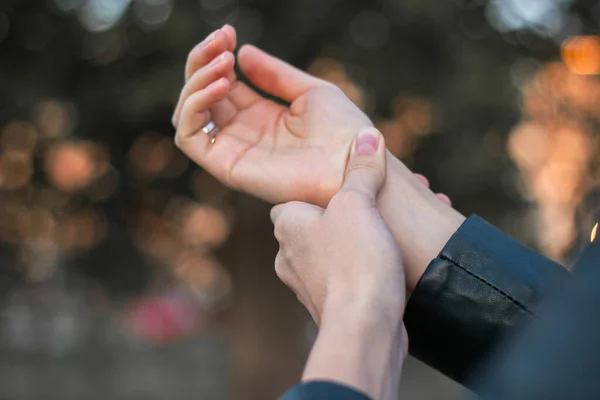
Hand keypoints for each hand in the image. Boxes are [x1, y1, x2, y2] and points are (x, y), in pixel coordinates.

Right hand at [173, 25, 371, 206]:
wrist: (355, 163)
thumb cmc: (343, 130)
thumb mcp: (309, 91)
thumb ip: (275, 74)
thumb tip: (242, 52)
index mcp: (260, 116)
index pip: (221, 83)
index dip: (217, 55)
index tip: (228, 33)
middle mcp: (242, 133)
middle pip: (199, 95)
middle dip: (202, 61)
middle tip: (220, 40)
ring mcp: (233, 151)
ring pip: (189, 114)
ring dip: (196, 81)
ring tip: (223, 62)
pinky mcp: (228, 167)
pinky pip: (189, 138)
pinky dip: (195, 106)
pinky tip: (221, 84)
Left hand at [271, 128, 405, 399]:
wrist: (365, 328)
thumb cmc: (355, 261)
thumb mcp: (359, 202)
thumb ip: (362, 168)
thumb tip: (368, 136)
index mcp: (287, 226)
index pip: (295, 199)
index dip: (322, 190)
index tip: (352, 185)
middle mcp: (290, 256)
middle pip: (323, 222)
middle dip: (356, 211)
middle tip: (389, 201)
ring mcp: (309, 284)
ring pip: (339, 248)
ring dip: (367, 236)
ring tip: (402, 225)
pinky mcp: (332, 305)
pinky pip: (352, 274)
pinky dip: (370, 263)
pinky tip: (398, 258)